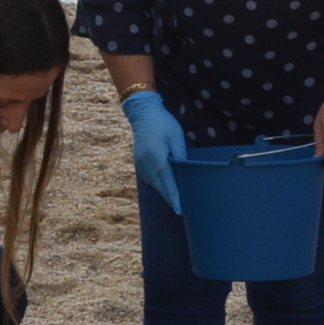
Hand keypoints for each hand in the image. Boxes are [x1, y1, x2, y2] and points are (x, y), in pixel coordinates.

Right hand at [119, 88, 185, 213]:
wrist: (143, 114)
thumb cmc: (164, 123)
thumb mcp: (176, 136)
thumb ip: (181, 155)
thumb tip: (185, 172)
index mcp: (157, 156)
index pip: (168, 181)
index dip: (174, 197)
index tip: (179, 210)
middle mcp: (146, 163)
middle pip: (160, 186)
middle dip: (170, 198)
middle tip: (181, 210)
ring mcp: (140, 164)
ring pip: (154, 183)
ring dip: (163, 192)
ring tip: (175, 200)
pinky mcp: (138, 162)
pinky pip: (149, 178)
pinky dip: (157, 184)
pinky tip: (165, 187)